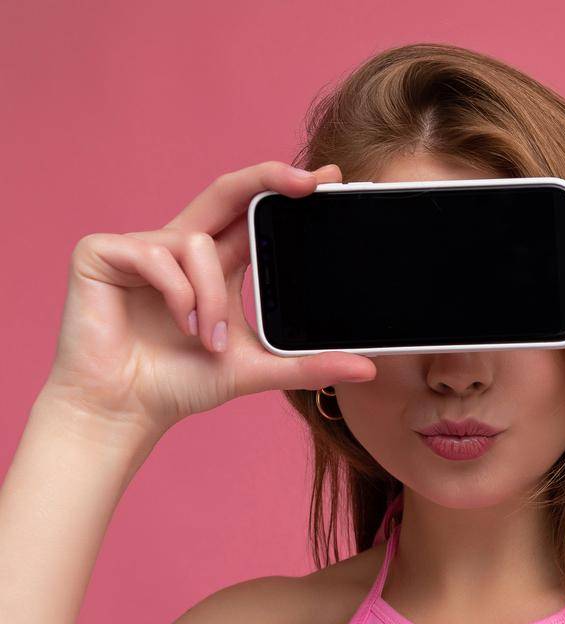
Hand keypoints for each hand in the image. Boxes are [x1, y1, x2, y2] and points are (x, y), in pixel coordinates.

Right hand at [45, 160, 377, 437]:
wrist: (124, 410)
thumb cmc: (182, 384)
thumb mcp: (258, 369)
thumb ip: (309, 364)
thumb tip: (369, 368)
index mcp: (214, 264)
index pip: (253, 216)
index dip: (285, 192)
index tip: (330, 181)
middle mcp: (180, 247)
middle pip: (227, 191)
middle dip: (267, 177)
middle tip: (309, 182)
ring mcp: (141, 247)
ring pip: (198, 244)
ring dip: (213, 298)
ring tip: (210, 340)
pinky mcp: (103, 253)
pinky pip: (156, 256)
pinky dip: (179, 295)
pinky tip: (180, 326)